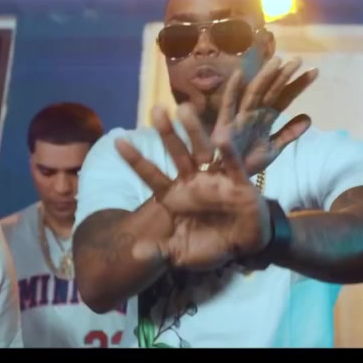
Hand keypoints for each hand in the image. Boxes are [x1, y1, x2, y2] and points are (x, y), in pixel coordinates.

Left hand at [114, 103, 269, 271]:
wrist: (245, 246)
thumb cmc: (210, 244)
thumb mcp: (181, 252)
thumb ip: (161, 250)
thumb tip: (135, 253)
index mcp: (175, 195)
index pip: (151, 175)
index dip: (136, 160)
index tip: (117, 141)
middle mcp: (192, 181)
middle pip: (176, 154)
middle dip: (166, 133)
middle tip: (156, 110)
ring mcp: (215, 179)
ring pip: (202, 150)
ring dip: (194, 131)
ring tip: (185, 110)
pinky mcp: (238, 182)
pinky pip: (231, 164)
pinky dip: (227, 151)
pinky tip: (222, 136)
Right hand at [212, 56, 317, 175]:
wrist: (230, 180)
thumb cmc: (248, 162)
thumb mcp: (273, 149)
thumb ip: (289, 133)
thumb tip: (309, 117)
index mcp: (266, 118)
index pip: (285, 98)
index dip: (298, 85)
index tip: (314, 71)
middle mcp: (253, 113)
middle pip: (271, 91)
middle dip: (284, 76)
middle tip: (298, 60)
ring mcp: (239, 117)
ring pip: (253, 93)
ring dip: (264, 77)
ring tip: (277, 61)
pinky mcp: (224, 126)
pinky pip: (228, 106)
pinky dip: (231, 91)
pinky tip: (239, 75)